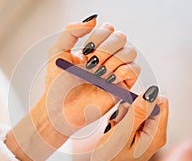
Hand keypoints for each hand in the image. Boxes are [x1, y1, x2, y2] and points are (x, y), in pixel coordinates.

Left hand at [42, 15, 137, 134]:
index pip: (108, 29)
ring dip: (113, 60)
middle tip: (92, 63)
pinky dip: (123, 71)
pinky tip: (108, 80)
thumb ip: (72, 31)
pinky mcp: (122, 87)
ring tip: (98, 74)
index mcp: (93, 48)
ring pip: (130, 51)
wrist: (59, 110)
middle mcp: (107, 58)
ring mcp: (115, 72)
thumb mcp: (57, 52)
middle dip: (106, 48)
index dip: (99, 37)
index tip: (86, 51)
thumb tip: (94, 19)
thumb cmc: (56, 84)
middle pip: (121, 37)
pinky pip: (134, 70)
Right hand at [88, 88, 168, 160]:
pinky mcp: (139, 134)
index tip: (126, 110)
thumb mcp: (121, 134)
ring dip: (123, 115)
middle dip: (129, 109)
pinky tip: (115, 131)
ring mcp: (148, 134)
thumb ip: (137, 113)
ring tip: (115, 129)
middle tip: (117, 123)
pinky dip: (121, 120)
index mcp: (157, 134)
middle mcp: (156, 134)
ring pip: (137, 110)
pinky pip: (132, 118)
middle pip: (148, 105)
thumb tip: (152, 92)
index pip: (159, 102)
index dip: (141, 100)